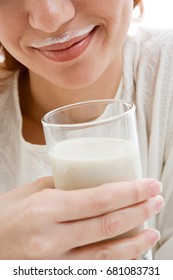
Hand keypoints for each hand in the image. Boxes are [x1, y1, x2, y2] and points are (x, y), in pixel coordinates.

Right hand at [0, 177, 162, 258]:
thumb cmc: (3, 216)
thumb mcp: (29, 192)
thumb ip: (63, 187)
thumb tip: (91, 182)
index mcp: (45, 209)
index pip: (99, 199)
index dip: (130, 192)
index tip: (149, 185)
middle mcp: (51, 239)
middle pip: (108, 225)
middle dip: (139, 211)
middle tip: (156, 199)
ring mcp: (55, 264)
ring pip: (106, 255)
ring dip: (135, 243)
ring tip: (153, 230)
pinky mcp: (57, 276)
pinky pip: (94, 271)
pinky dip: (117, 263)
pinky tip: (130, 254)